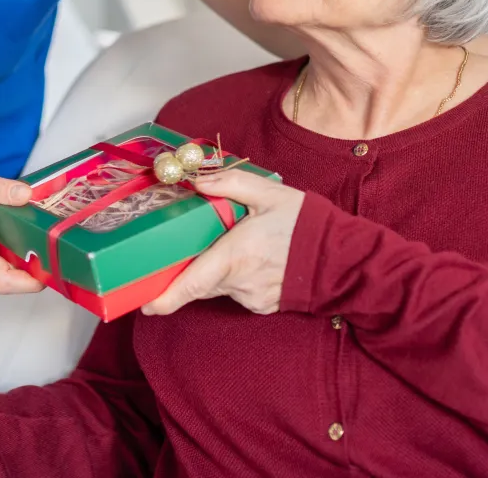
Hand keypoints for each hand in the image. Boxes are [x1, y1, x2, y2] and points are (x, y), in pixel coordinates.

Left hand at [142, 169, 304, 315]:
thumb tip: (196, 181)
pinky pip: (237, 292)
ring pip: (218, 286)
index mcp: (236, 256)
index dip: (166, 298)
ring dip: (216, 270)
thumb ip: (229, 184)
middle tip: (185, 250)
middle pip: (200, 282)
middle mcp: (240, 282)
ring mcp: (252, 298)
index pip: (192, 284)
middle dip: (189, 270)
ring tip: (235, 244)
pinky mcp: (263, 306)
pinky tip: (252, 259)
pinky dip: (236, 277)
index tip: (145, 304)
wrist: (343, 256)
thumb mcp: (268, 192)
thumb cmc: (304, 223)